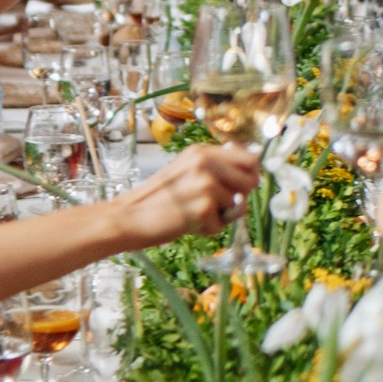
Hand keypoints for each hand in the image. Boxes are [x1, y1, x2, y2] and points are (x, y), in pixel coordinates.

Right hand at [113, 144, 260, 246]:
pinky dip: (208, 230)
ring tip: (195, 214)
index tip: (241, 187)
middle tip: (217, 206)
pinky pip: (222, 225)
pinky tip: (188, 224)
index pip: (249, 157)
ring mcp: (206, 184)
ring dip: (221, 216)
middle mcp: (205, 162)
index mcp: (201, 151)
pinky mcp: (204, 207)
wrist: (129, 216)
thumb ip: (214, 168)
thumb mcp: (185, 170)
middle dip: (240, 197)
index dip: (251, 174)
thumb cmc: (158, 198)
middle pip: (251, 180)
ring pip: (238, 205)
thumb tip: (253, 171)